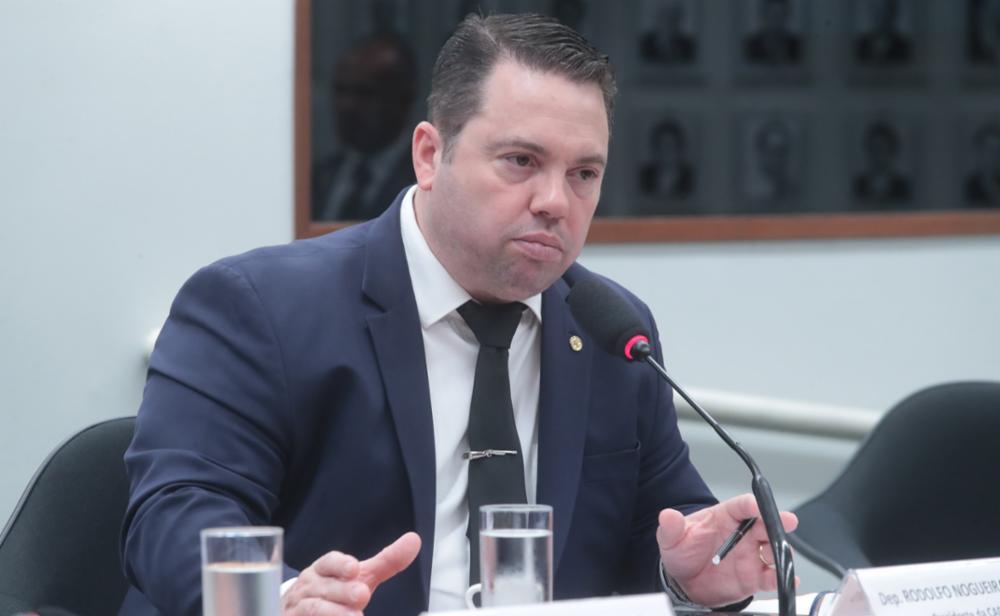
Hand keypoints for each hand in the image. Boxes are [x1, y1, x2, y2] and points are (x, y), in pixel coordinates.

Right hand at [281, 532, 420, 615]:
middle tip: (362, 594)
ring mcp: (299, 607)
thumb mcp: (361, 575)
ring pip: (313, 608)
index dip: (340, 565)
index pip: (328, 562)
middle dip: (343, 591)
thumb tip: (414, 540)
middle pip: (324, 587)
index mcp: (323, 570)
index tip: (354, 568)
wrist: (297, 611)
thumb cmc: (334, 591)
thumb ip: (387, 562)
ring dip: (333, 612)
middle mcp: (309, 587)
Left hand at [656, 494, 797, 607]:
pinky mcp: (754, 577)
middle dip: (777, 521)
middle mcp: (742, 534)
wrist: (684, 581)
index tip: (759, 505)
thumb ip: (671, 527)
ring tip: (781, 553)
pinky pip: (772, 576)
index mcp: (724, 517)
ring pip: (774, 548)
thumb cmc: (683, 551)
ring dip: (781, 549)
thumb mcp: (672, 538)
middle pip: (765, 523)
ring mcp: (751, 555)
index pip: (742, 505)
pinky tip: (786, 579)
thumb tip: (667, 515)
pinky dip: (781, 577)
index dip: (753, 503)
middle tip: (786, 522)